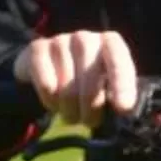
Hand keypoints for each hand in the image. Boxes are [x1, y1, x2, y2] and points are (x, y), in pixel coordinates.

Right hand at [20, 29, 137, 127]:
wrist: (48, 68)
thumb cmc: (86, 80)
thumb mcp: (107, 84)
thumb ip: (118, 93)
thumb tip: (123, 108)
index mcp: (110, 43)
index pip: (119, 60)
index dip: (122, 85)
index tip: (123, 108)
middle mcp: (86, 38)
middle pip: (91, 81)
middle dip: (91, 109)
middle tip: (89, 122)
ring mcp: (60, 41)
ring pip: (67, 89)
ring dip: (70, 110)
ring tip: (71, 113)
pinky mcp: (37, 49)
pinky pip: (47, 85)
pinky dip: (51, 102)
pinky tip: (54, 102)